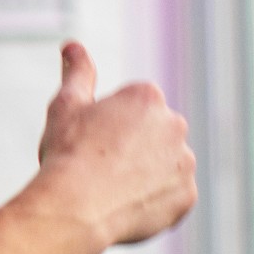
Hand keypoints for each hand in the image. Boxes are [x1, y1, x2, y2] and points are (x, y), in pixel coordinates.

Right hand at [32, 43, 196, 247]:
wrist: (75, 208)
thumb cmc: (68, 153)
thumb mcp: (66, 105)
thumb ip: (77, 72)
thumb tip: (72, 45)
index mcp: (147, 97)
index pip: (131, 110)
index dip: (106, 128)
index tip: (91, 143)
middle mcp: (174, 124)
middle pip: (152, 136)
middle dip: (132, 148)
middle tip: (101, 168)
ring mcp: (184, 161)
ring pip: (164, 165)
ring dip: (145, 173)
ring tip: (113, 190)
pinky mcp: (187, 195)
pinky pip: (172, 196)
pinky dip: (154, 201)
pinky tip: (126, 205)